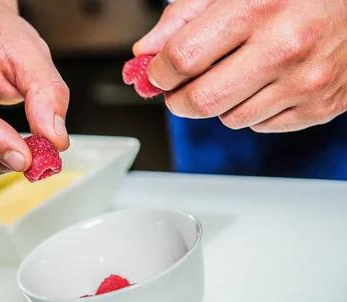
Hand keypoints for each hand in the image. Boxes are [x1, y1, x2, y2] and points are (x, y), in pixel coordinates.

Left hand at [133, 0, 346, 132]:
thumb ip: (184, 16)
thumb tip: (145, 52)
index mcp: (258, 7)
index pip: (183, 58)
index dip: (158, 72)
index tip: (156, 72)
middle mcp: (284, 47)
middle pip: (201, 101)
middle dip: (178, 99)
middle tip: (179, 87)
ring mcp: (306, 81)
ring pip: (229, 118)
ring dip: (219, 103)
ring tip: (236, 72)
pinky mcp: (320, 106)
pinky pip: (260, 125)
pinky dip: (252, 109)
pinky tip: (266, 82)